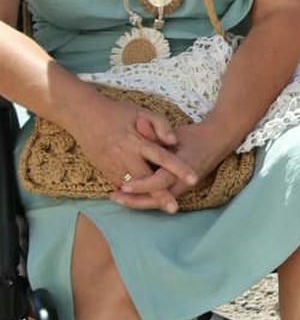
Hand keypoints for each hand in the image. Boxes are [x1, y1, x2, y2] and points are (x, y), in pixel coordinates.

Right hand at [66, 96, 198, 214]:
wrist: (84, 115)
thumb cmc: (118, 112)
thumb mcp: (143, 112)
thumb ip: (161, 125)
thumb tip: (173, 141)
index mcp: (137, 140)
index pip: (162, 157)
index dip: (178, 168)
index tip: (194, 179)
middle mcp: (124, 155)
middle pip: (146, 179)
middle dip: (160, 195)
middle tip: (174, 208)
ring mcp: (112, 165)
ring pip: (131, 186)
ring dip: (146, 198)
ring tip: (162, 208)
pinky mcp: (104, 170)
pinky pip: (120, 184)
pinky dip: (132, 193)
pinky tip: (145, 200)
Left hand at [111, 118, 236, 213]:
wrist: (218, 142)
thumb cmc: (195, 137)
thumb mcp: (176, 134)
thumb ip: (157, 133)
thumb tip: (138, 127)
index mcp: (181, 168)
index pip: (159, 182)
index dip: (141, 185)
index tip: (123, 186)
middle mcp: (182, 182)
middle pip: (156, 198)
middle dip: (134, 201)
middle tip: (115, 197)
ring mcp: (181, 187)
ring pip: (157, 202)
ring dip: (137, 202)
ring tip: (118, 198)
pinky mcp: (179, 188)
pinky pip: (160, 197)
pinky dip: (145, 198)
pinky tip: (131, 196)